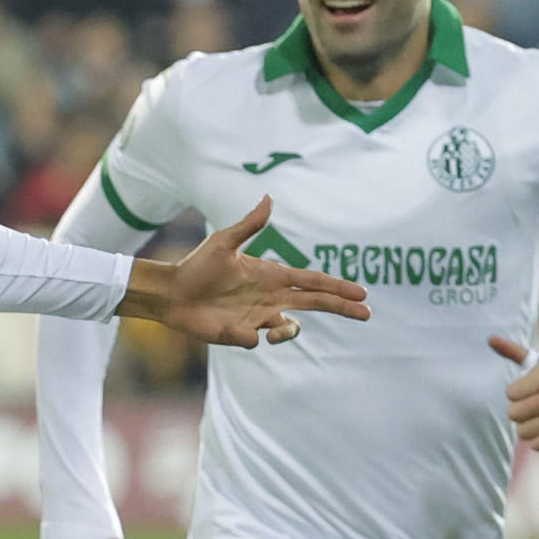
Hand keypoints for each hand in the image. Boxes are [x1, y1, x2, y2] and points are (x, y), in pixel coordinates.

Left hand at [122, 196, 369, 346]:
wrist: (172, 293)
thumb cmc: (197, 265)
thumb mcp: (224, 242)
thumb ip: (250, 224)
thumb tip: (269, 197)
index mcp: (271, 275)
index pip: (312, 281)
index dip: (337, 287)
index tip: (361, 294)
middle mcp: (270, 297)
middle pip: (314, 304)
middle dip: (341, 308)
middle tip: (366, 314)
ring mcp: (257, 317)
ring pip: (290, 328)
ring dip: (288, 332)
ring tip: (274, 333)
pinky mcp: (241, 335)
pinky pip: (255, 341)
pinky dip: (248, 336)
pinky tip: (230, 328)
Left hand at [490, 335, 538, 449]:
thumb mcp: (535, 365)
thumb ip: (513, 351)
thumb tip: (490, 338)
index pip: (510, 393)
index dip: (513, 395)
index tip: (525, 392)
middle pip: (515, 414)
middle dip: (517, 414)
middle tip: (529, 410)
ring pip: (525, 432)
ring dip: (526, 429)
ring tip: (538, 421)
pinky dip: (538, 442)